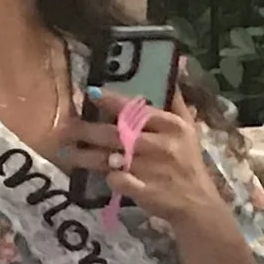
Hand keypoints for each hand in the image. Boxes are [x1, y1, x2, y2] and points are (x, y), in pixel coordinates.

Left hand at [63, 91, 231, 232]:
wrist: (197, 203)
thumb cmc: (188, 160)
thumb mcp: (188, 127)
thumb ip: (176, 98)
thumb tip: (177, 60)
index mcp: (171, 126)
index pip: (137, 109)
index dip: (112, 101)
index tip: (91, 93)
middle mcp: (161, 145)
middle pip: (117, 134)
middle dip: (87, 130)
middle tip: (65, 127)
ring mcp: (152, 170)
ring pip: (111, 158)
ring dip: (85, 155)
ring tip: (65, 150)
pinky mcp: (145, 192)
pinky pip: (118, 181)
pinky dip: (109, 178)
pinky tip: (97, 175)